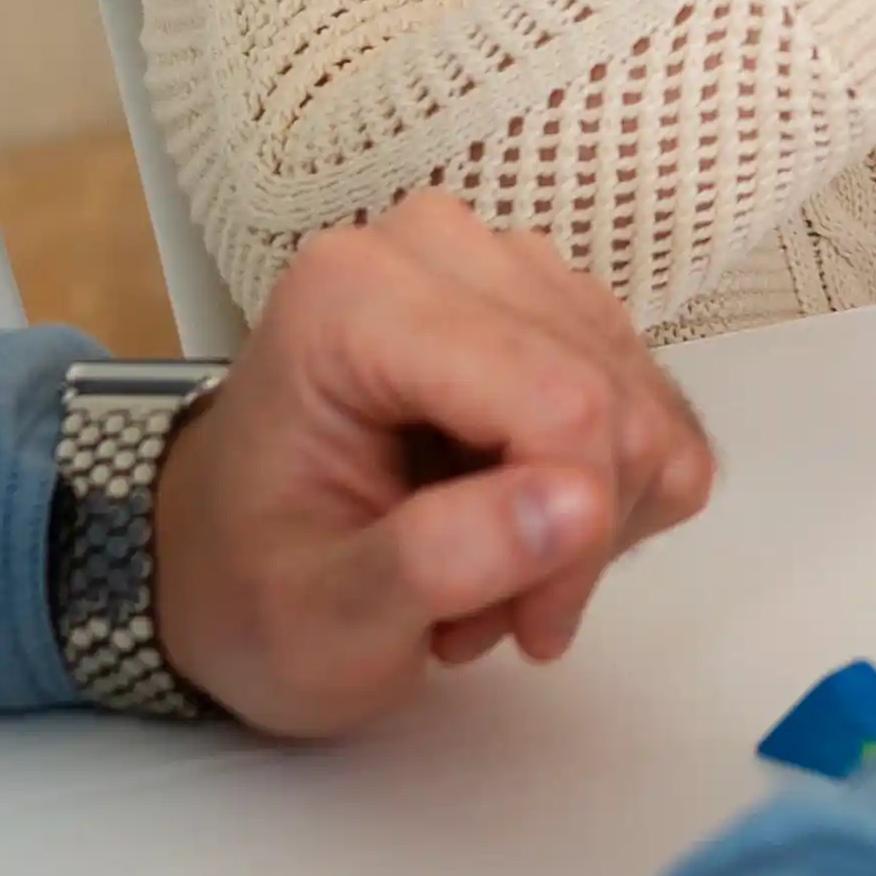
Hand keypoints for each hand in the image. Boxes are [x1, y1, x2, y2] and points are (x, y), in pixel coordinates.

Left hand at [143, 191, 721, 738]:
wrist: (224, 559)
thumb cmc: (254, 590)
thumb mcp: (322, 620)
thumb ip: (437, 562)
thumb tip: (579, 505)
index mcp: (355, 297)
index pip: (556, 400)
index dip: (577, 532)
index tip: (527, 629)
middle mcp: (433, 247)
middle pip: (609, 399)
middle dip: (577, 535)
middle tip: (491, 610)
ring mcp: (501, 265)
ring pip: (642, 404)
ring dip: (590, 519)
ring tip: (488, 571)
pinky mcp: (551, 304)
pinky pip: (651, 403)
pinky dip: (608, 492)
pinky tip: (521, 524)